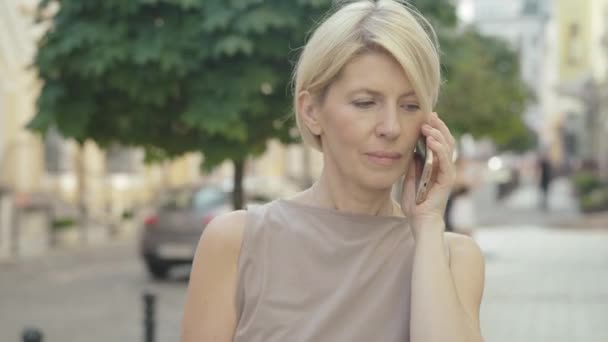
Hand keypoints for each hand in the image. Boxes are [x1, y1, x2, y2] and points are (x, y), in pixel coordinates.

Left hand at [401, 112, 455, 233]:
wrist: (420, 221)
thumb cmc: (415, 203)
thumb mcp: (409, 179)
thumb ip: (412, 165)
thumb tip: (410, 149)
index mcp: (437, 165)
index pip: (439, 141)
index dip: (434, 128)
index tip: (425, 115)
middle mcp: (445, 167)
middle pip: (446, 140)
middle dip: (438, 126)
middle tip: (428, 114)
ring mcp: (448, 173)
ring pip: (448, 147)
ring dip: (438, 134)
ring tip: (427, 125)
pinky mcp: (447, 180)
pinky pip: (446, 160)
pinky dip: (439, 149)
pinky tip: (431, 140)